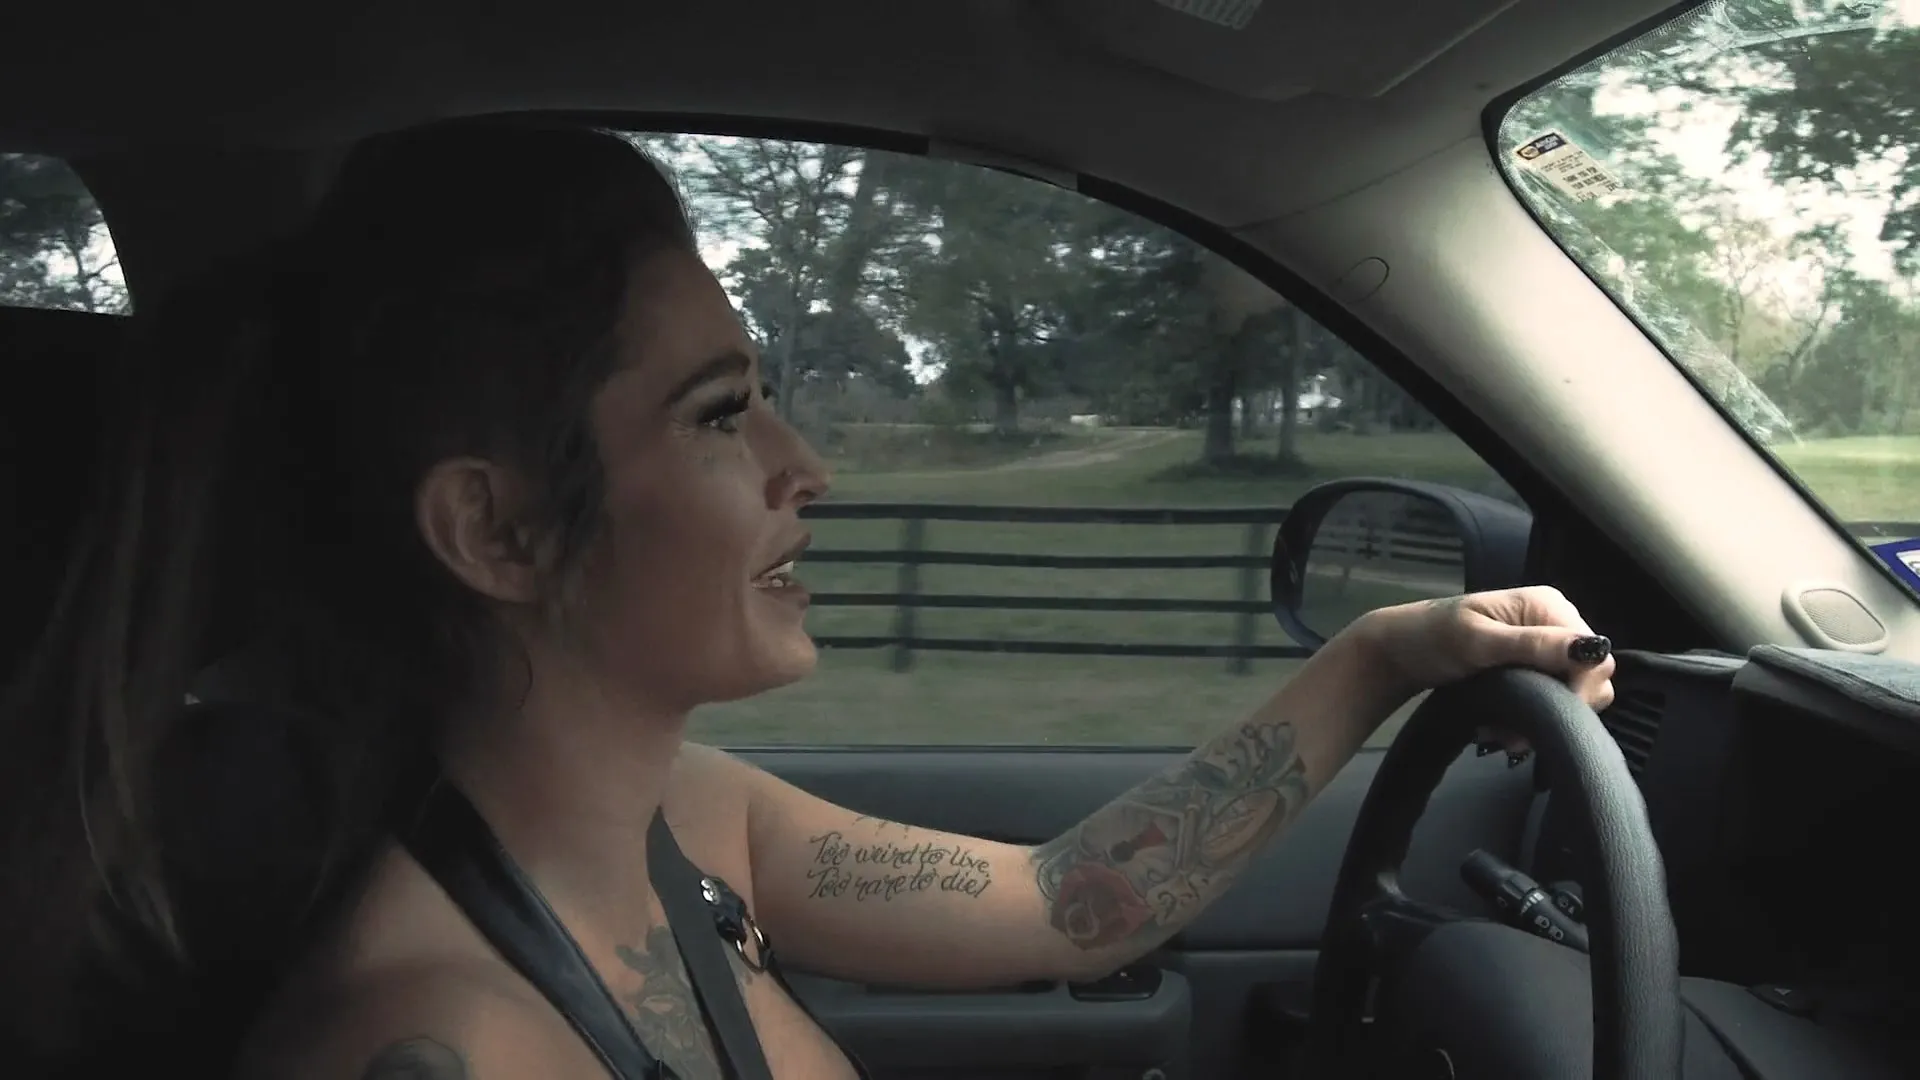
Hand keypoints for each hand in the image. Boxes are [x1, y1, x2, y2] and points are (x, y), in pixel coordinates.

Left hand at [1348, 586, 1616, 758]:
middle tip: (1516, 735)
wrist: (1398, 652)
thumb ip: (1532, 645)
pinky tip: (1498, 730)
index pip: (1596, 654)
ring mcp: (1544, 649)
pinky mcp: (1531, 672)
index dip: (1582, 689)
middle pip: (1592, 679)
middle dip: (1560, 710)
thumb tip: (1590, 649)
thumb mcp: (1477, 640)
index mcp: (1549, 606)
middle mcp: (1555, 625)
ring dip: (1540, 721)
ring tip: (1500, 735)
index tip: (1549, 717)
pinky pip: (1549, 702)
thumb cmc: (1431, 636)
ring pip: (1572, 697)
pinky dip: (1528, 722)